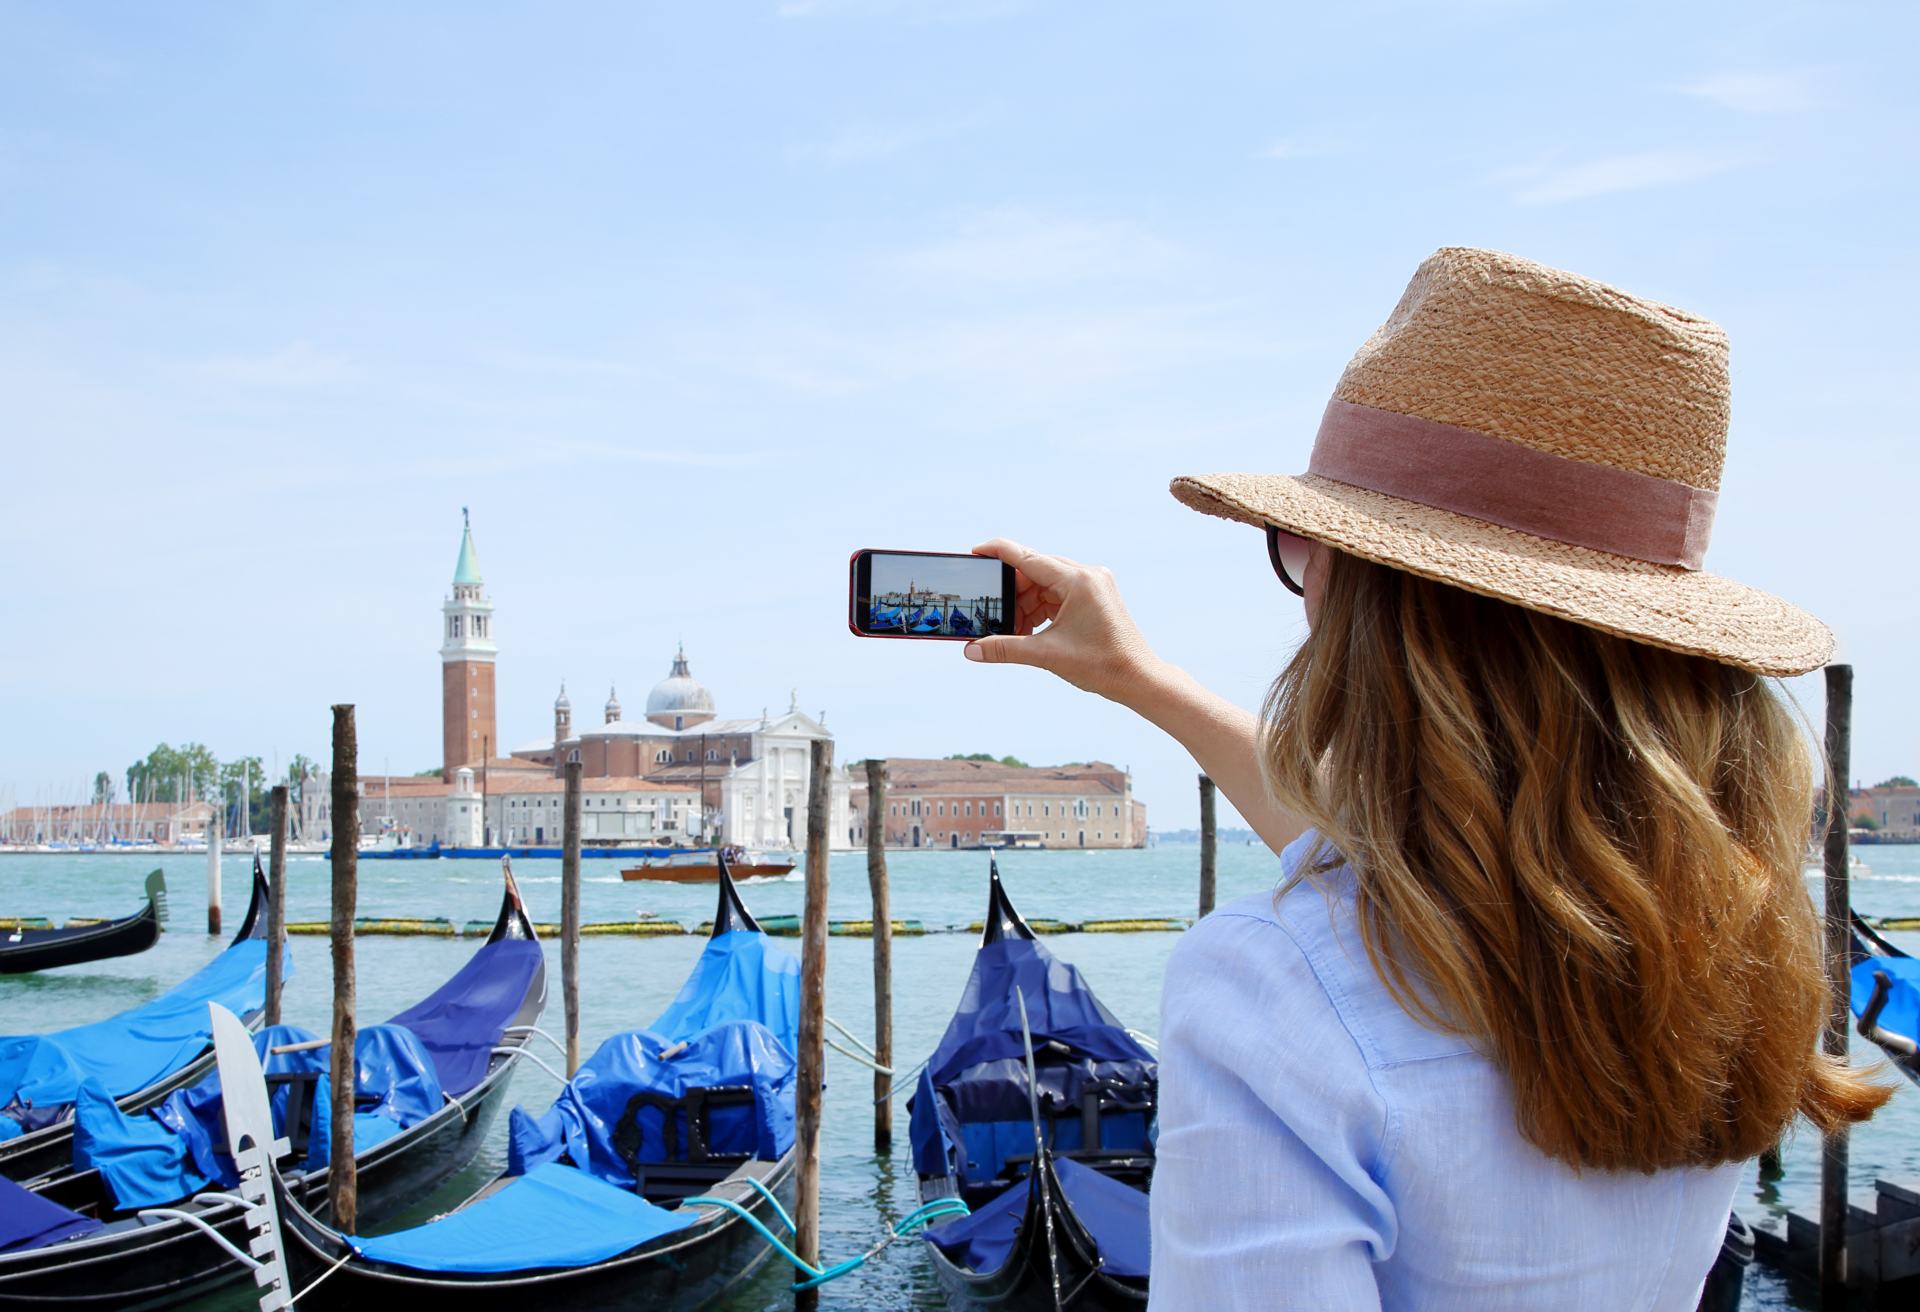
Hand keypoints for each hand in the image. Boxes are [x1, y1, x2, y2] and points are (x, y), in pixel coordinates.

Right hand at [963, 539, 1163, 704]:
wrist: (1138, 678)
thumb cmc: (1102, 665)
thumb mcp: (1047, 655)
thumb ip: (1005, 649)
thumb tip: (971, 650)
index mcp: (1077, 581)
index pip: (1027, 557)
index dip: (997, 553)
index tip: (975, 553)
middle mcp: (1086, 575)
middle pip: (1035, 572)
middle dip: (1012, 594)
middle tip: (992, 613)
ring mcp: (1092, 585)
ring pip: (1044, 585)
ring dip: (1025, 605)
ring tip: (1013, 630)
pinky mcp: (1094, 597)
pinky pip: (1057, 595)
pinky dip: (1040, 609)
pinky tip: (1029, 629)